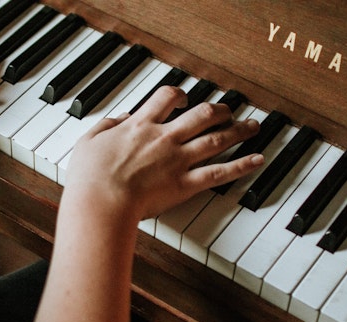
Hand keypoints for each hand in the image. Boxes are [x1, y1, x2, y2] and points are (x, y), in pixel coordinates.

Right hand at [63, 86, 263, 223]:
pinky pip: (220, 172)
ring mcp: (178, 160)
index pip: (166, 98)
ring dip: (238, 130)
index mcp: (140, 126)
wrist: (101, 201)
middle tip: (227, 109)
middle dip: (218, 110)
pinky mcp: (185, 184)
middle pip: (201, 115)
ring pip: (216, 139)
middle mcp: (164, 138)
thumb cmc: (89, 176)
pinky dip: (241, 165)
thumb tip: (121, 118)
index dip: (178, 95)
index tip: (183, 99)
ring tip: (252, 126)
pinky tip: (257, 159)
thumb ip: (107, 126)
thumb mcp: (88, 141)